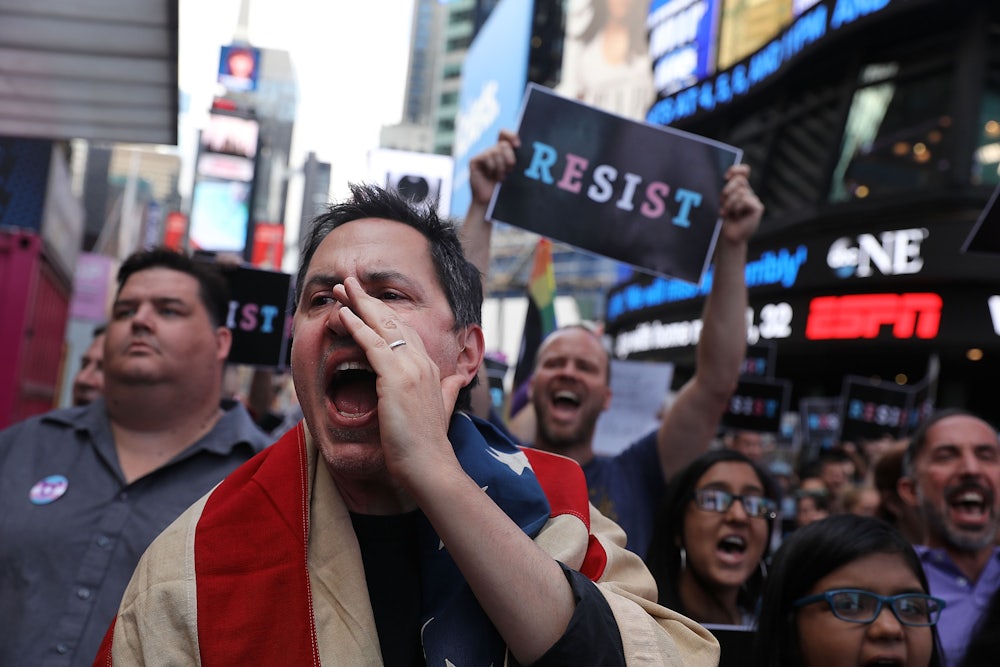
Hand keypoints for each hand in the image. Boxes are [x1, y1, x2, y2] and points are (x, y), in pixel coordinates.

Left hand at [332, 278, 465, 481]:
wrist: (429, 465)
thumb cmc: (429, 444)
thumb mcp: (443, 408)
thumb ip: (450, 390)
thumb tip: (458, 379)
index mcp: (429, 368)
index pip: (405, 331)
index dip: (384, 313)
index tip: (366, 301)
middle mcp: (421, 362)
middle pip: (392, 321)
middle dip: (368, 300)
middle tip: (347, 283)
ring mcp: (409, 368)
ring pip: (381, 327)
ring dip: (358, 304)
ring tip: (340, 288)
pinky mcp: (395, 378)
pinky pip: (372, 345)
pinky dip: (357, 326)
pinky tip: (344, 314)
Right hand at [469, 130, 519, 206]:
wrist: (490, 202)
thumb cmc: (505, 188)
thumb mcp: (514, 172)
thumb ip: (516, 159)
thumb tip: (520, 147)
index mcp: (502, 151)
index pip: (504, 134)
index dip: (511, 136)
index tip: (518, 145)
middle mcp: (492, 151)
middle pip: (503, 144)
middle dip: (510, 158)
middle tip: (510, 171)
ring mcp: (482, 155)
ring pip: (495, 151)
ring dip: (501, 167)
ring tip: (500, 177)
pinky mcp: (474, 161)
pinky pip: (486, 157)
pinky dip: (492, 168)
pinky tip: (490, 176)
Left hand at [718, 163, 762, 245]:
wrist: (728, 236)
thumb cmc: (723, 220)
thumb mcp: (722, 201)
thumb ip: (727, 188)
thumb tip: (728, 177)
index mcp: (740, 189)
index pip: (743, 171)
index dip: (736, 170)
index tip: (725, 177)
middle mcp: (748, 193)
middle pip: (740, 180)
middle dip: (727, 191)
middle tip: (722, 204)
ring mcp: (754, 200)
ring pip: (740, 192)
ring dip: (729, 204)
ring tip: (727, 213)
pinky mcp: (758, 208)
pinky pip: (744, 200)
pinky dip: (736, 208)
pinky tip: (736, 216)